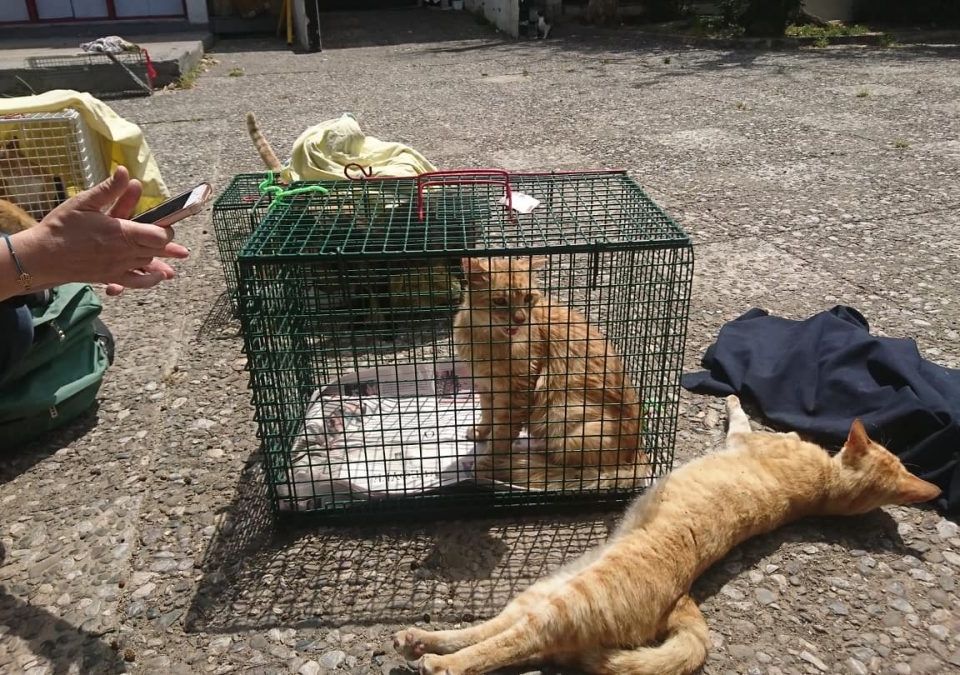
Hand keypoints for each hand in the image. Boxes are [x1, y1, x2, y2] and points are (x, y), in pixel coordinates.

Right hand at [13, 166, 189, 295]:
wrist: (41, 256)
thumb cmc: (61, 227)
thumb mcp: (84, 202)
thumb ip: (109, 189)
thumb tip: (125, 172)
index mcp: (120, 233)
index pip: (159, 235)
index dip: (167, 229)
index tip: (166, 221)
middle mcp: (124, 253)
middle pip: (157, 250)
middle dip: (168, 243)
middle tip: (174, 239)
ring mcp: (118, 267)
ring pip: (149, 264)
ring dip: (160, 258)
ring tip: (175, 256)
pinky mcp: (110, 278)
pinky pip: (136, 283)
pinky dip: (150, 280)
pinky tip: (158, 276)